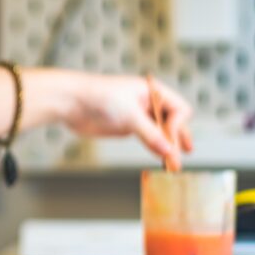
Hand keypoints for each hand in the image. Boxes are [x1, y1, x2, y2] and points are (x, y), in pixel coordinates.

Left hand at [63, 73, 192, 169]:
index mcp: (152, 91)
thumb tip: (168, 149)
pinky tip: (160, 157)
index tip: (167, 138)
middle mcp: (147, 103)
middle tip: (183, 156)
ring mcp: (138, 116)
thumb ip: (150, 133)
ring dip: (167, 146)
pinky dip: (155, 148)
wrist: (71, 102)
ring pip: (161, 132)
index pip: (178, 109)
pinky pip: (148, 139)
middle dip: (177, 138)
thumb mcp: (129, 114)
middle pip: (173, 122)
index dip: (176, 125)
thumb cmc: (98, 97)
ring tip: (173, 164)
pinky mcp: (127, 127)